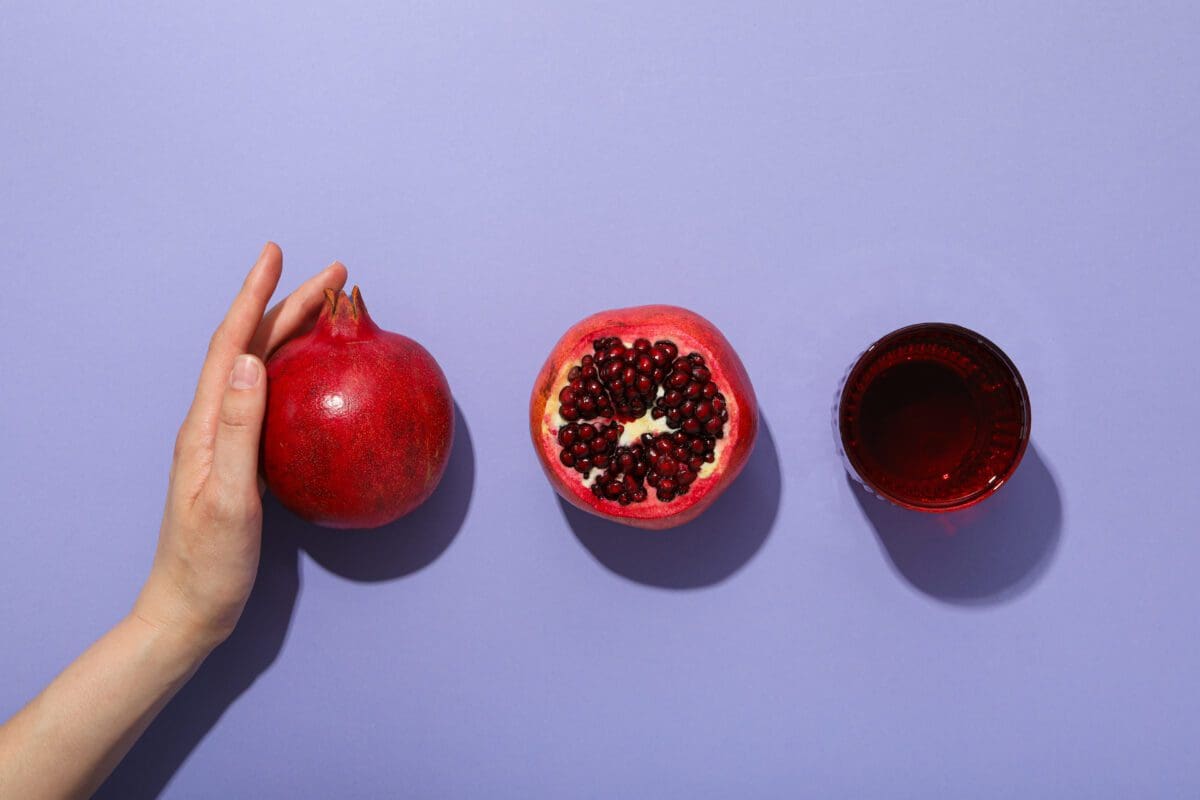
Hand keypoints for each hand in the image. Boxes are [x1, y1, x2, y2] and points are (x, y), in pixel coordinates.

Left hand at [133, 243, 346, 652]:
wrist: (190, 607)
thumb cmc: (209, 561)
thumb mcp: (229, 497)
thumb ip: (239, 429)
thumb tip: (251, 361)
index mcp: (204, 424)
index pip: (231, 344)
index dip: (254, 295)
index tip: (277, 254)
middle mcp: (211, 422)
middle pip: (250, 347)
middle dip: (287, 303)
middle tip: (332, 275)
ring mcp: (225, 441)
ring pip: (261, 369)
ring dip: (291, 332)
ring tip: (326, 310)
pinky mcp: (242, 460)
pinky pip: (271, 400)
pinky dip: (295, 372)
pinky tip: (318, 378)